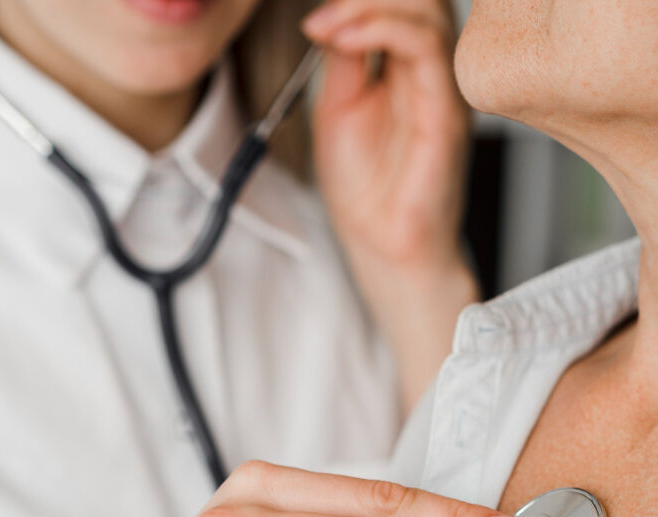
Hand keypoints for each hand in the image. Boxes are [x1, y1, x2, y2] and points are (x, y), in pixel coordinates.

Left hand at [303, 1, 477, 408]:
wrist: (384, 248)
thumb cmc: (367, 192)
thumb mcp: (337, 109)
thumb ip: (342, 57)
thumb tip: (331, 11)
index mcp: (406, 68)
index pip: (397, 3)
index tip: (314, 12)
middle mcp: (431, 71)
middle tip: (323, 12)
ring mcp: (443, 88)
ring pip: (427, 11)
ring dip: (371, 4)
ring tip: (327, 21)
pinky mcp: (447, 111)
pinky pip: (427, 49)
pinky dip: (383, 29)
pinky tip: (342, 36)